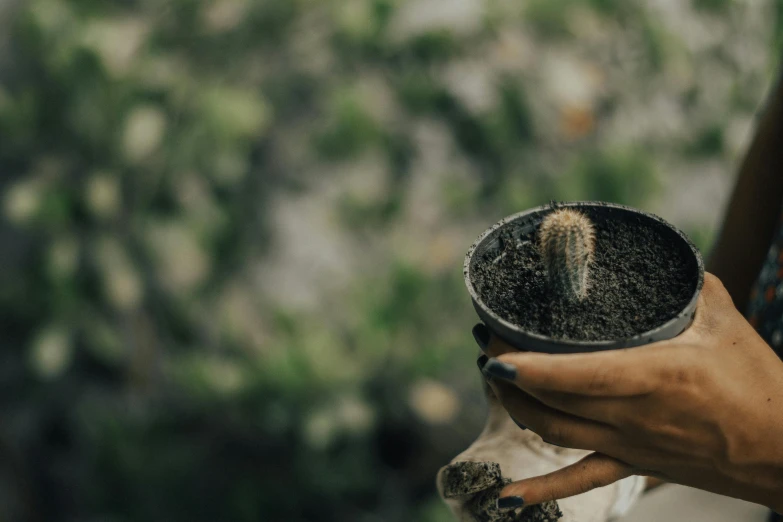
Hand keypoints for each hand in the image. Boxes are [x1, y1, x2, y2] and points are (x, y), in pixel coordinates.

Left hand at [480, 273, 782, 511]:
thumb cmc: (758, 383)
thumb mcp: (723, 322)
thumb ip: (686, 287)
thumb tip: (657, 260)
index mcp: (655, 375)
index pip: (578, 374)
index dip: (531, 367)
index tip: (497, 353)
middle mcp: (633, 416)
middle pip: (553, 400)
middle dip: (510, 374)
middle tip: (488, 342)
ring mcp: (628, 445)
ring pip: (554, 432)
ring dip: (517, 407)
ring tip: (496, 379)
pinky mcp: (633, 464)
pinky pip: (580, 480)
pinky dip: (541, 491)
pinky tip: (507, 501)